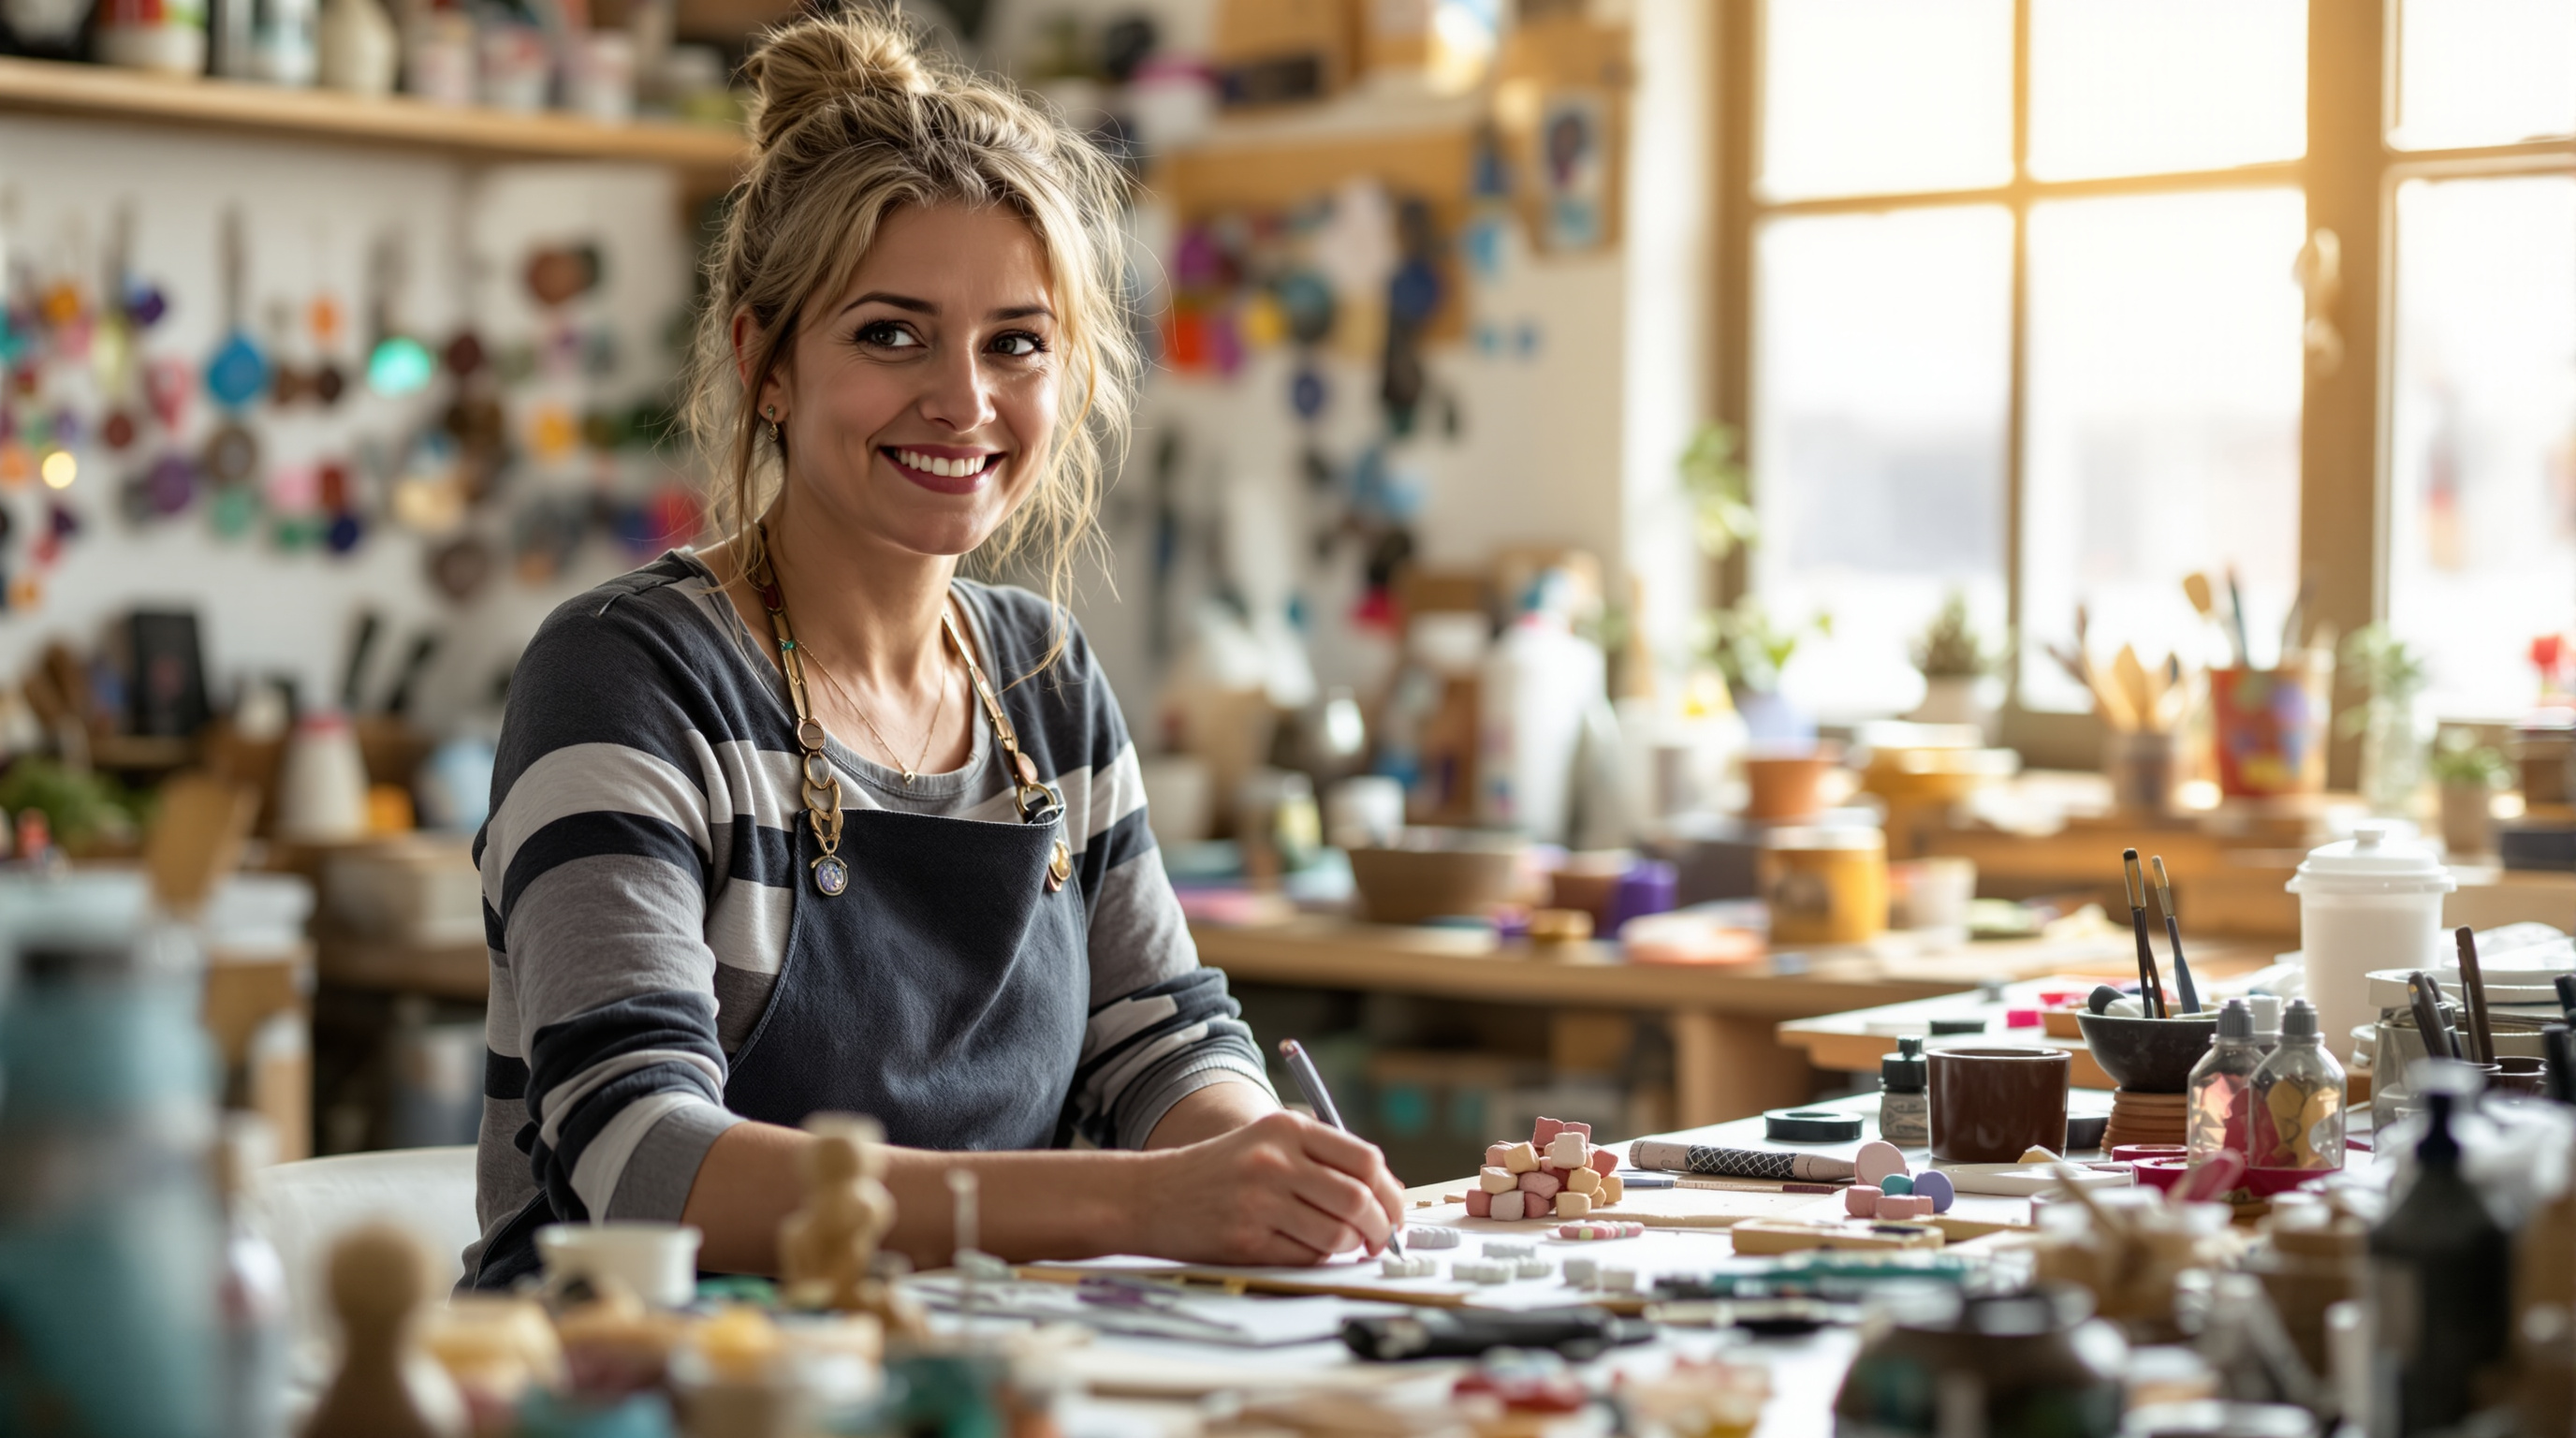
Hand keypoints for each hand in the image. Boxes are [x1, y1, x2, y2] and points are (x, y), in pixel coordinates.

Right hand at [1133, 1110, 1404, 1265]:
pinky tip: (1302, 1248)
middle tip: (1380, 1241)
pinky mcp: (1245, 1239)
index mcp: (1286, 1129)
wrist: (1150, 1195)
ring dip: (1349, 1247)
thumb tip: (1388, 1194)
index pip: (1365, 1159)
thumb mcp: (1267, 1145)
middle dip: (1380, 1228)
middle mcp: (1275, 1160)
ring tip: (1340, 1244)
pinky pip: (1305, 1257)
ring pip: (1337, 1234)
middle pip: (1358, 1199)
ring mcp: (1259, 1201)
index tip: (1393, 1211)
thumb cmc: (1218, 1172)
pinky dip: (1316, 1259)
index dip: (1390, 1191)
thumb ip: (1322, 1160)